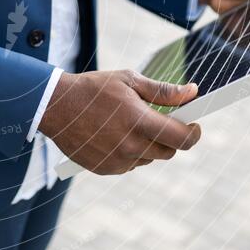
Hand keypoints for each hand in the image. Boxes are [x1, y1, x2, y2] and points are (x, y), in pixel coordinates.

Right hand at [38, 70, 201, 174]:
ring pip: (148, 158)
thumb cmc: (93, 89)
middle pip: (168, 152)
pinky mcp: (105, 169)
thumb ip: (162, 91)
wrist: (54, 106)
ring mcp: (117, 161)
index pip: (181, 138)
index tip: (195, 126)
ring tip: (129, 125)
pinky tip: (113, 136)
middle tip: (159, 121)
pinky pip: (129, 165)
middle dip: (170, 137)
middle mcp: (130, 146)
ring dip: (147, 145)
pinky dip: (129, 153)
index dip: (194, 133)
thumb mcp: (128, 80)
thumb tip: (193, 92)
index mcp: (139, 121)